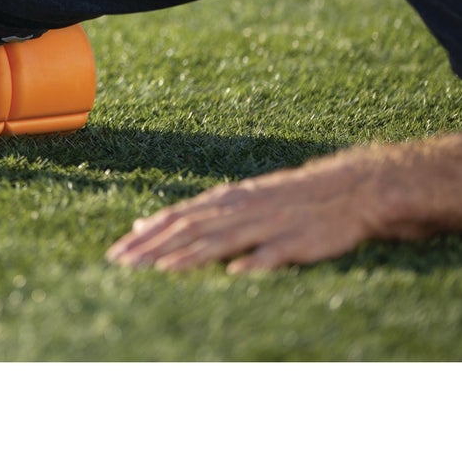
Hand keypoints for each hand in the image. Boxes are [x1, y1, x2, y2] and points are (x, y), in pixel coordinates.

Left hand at [105, 151, 396, 272]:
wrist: (345, 189)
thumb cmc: (282, 200)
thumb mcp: (232, 201)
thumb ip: (190, 216)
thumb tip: (140, 226)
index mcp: (222, 202)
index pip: (174, 218)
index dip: (144, 237)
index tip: (116, 254)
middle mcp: (238, 210)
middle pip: (189, 229)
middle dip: (154, 248)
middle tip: (123, 265)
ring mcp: (267, 224)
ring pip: (222, 239)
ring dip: (190, 255)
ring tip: (162, 269)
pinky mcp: (297, 240)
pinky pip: (272, 252)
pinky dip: (252, 261)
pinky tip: (234, 272)